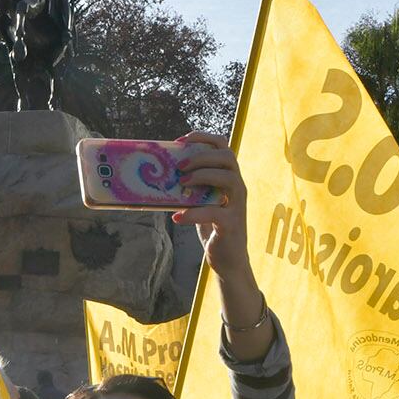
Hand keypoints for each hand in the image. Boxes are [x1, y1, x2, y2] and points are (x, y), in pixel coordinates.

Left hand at [173, 131, 270, 359]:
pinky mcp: (232, 224)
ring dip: (203, 176)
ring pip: (229, 178)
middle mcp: (237, 187)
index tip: (181, 140)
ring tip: (181, 185)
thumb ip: (189, 187)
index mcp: (228, 177)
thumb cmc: (211, 227)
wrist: (226, 260)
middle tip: (179, 167)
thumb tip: (161, 173)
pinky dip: (194, 213)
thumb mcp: (199, 202)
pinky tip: (177, 217)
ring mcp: (237, 205)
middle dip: (201, 156)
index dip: (203, 138)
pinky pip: (215, 212)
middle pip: (227, 157)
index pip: (223, 146)